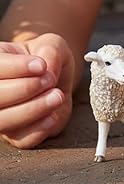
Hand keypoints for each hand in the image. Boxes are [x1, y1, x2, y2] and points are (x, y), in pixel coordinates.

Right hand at [0, 33, 74, 147]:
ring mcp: (3, 115)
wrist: (59, 77)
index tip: (41, 66)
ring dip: (32, 109)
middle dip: (24, 89)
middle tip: (50, 80)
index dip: (16, 68)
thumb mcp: (53, 44)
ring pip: (3, 120)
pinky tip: (53, 115)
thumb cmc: (49, 58)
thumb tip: (46, 72)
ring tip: (57, 96)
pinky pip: (22, 139)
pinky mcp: (18, 134)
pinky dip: (39, 128)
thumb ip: (50, 51)